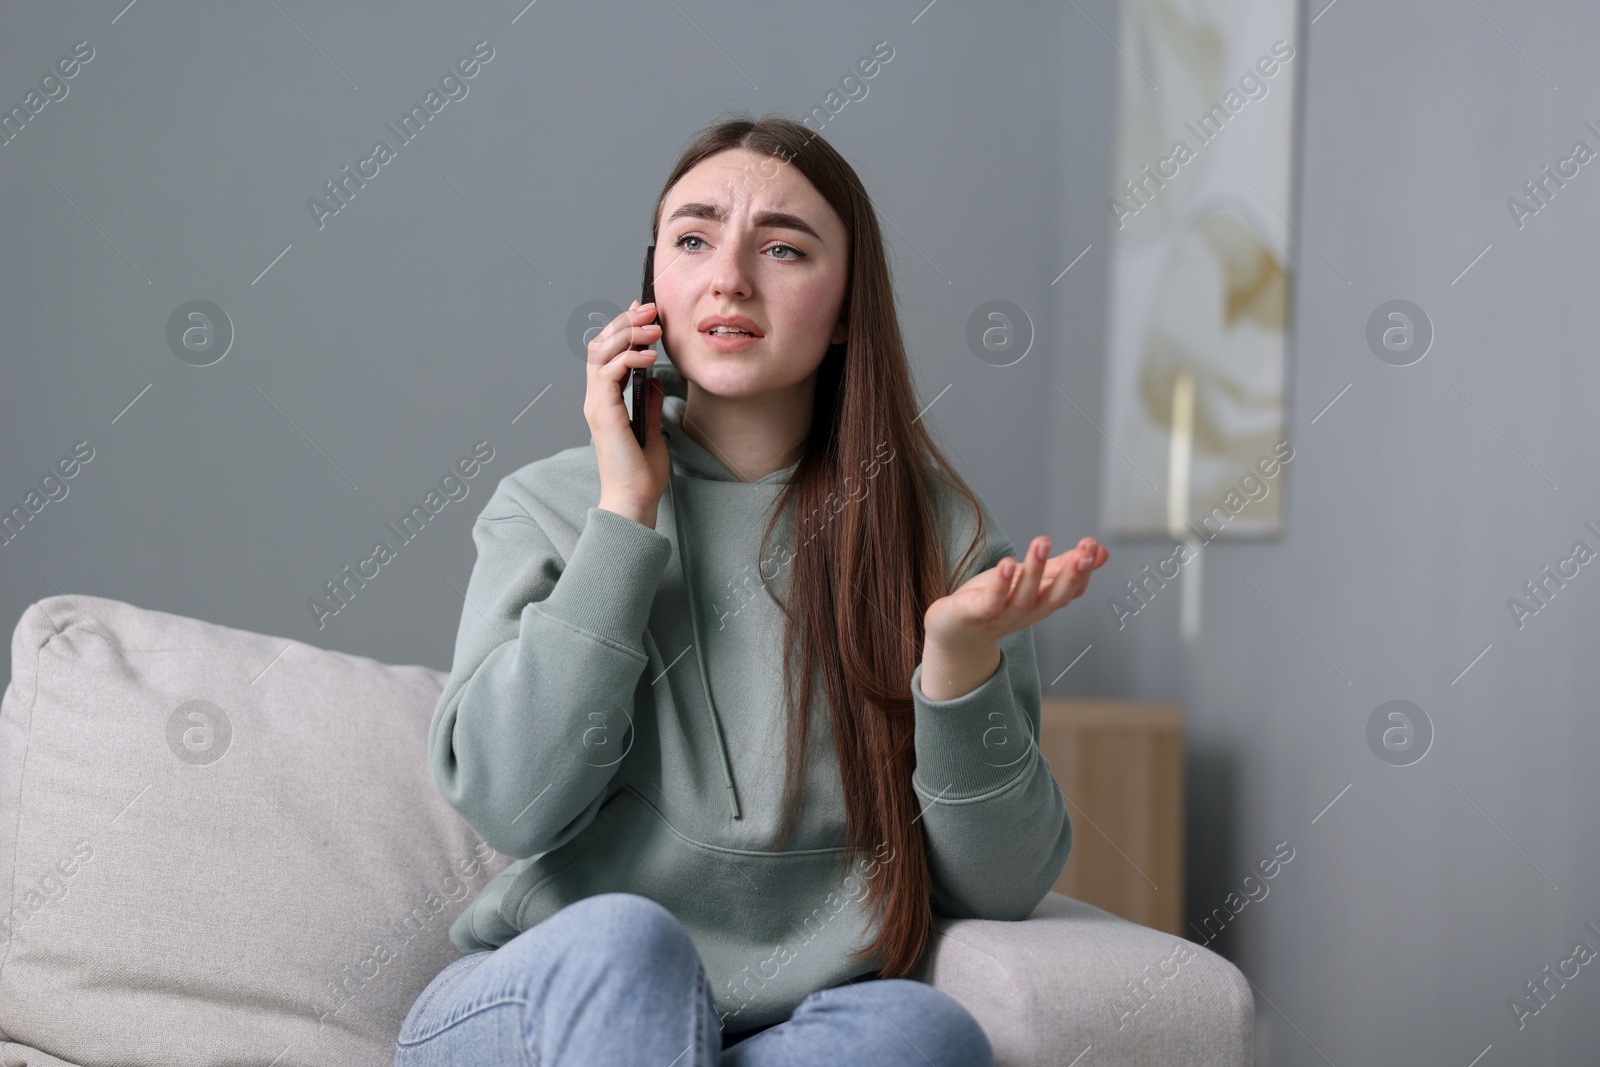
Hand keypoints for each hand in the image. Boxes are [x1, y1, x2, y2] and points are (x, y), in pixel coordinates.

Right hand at [587, 299, 668, 527]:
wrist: (635, 500)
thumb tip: (653, 380)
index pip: (608, 353)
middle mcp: (596, 399)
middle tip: (651, 308)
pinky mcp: (603, 412)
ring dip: (628, 334)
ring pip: (601, 353)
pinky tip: (650, 356)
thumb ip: (648, 404)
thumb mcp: (651, 430)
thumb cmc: (641, 474)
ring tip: (654, 327)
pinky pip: (609, 373)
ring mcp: (597, 405)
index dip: (623, 328)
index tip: (643, 310)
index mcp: (606, 402)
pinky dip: (629, 358)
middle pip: (601, 345)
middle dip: (625, 321)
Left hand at [924, 535, 1107, 666]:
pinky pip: (992, 602)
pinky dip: (1001, 584)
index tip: (1093, 546)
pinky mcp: (977, 614)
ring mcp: (1002, 616)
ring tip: (1042, 542)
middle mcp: (1027, 613)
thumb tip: (1100, 551)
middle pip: (1054, 598)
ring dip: (1035, 571)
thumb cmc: (994, 601)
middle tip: (1085, 554)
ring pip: (1024, 597)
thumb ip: (1060, 566)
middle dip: (1070, 576)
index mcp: (1042, 603)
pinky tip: (1008, 563)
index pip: (1070, 591)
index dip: (1083, 572)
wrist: (953, 632)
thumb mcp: (1029, 579)